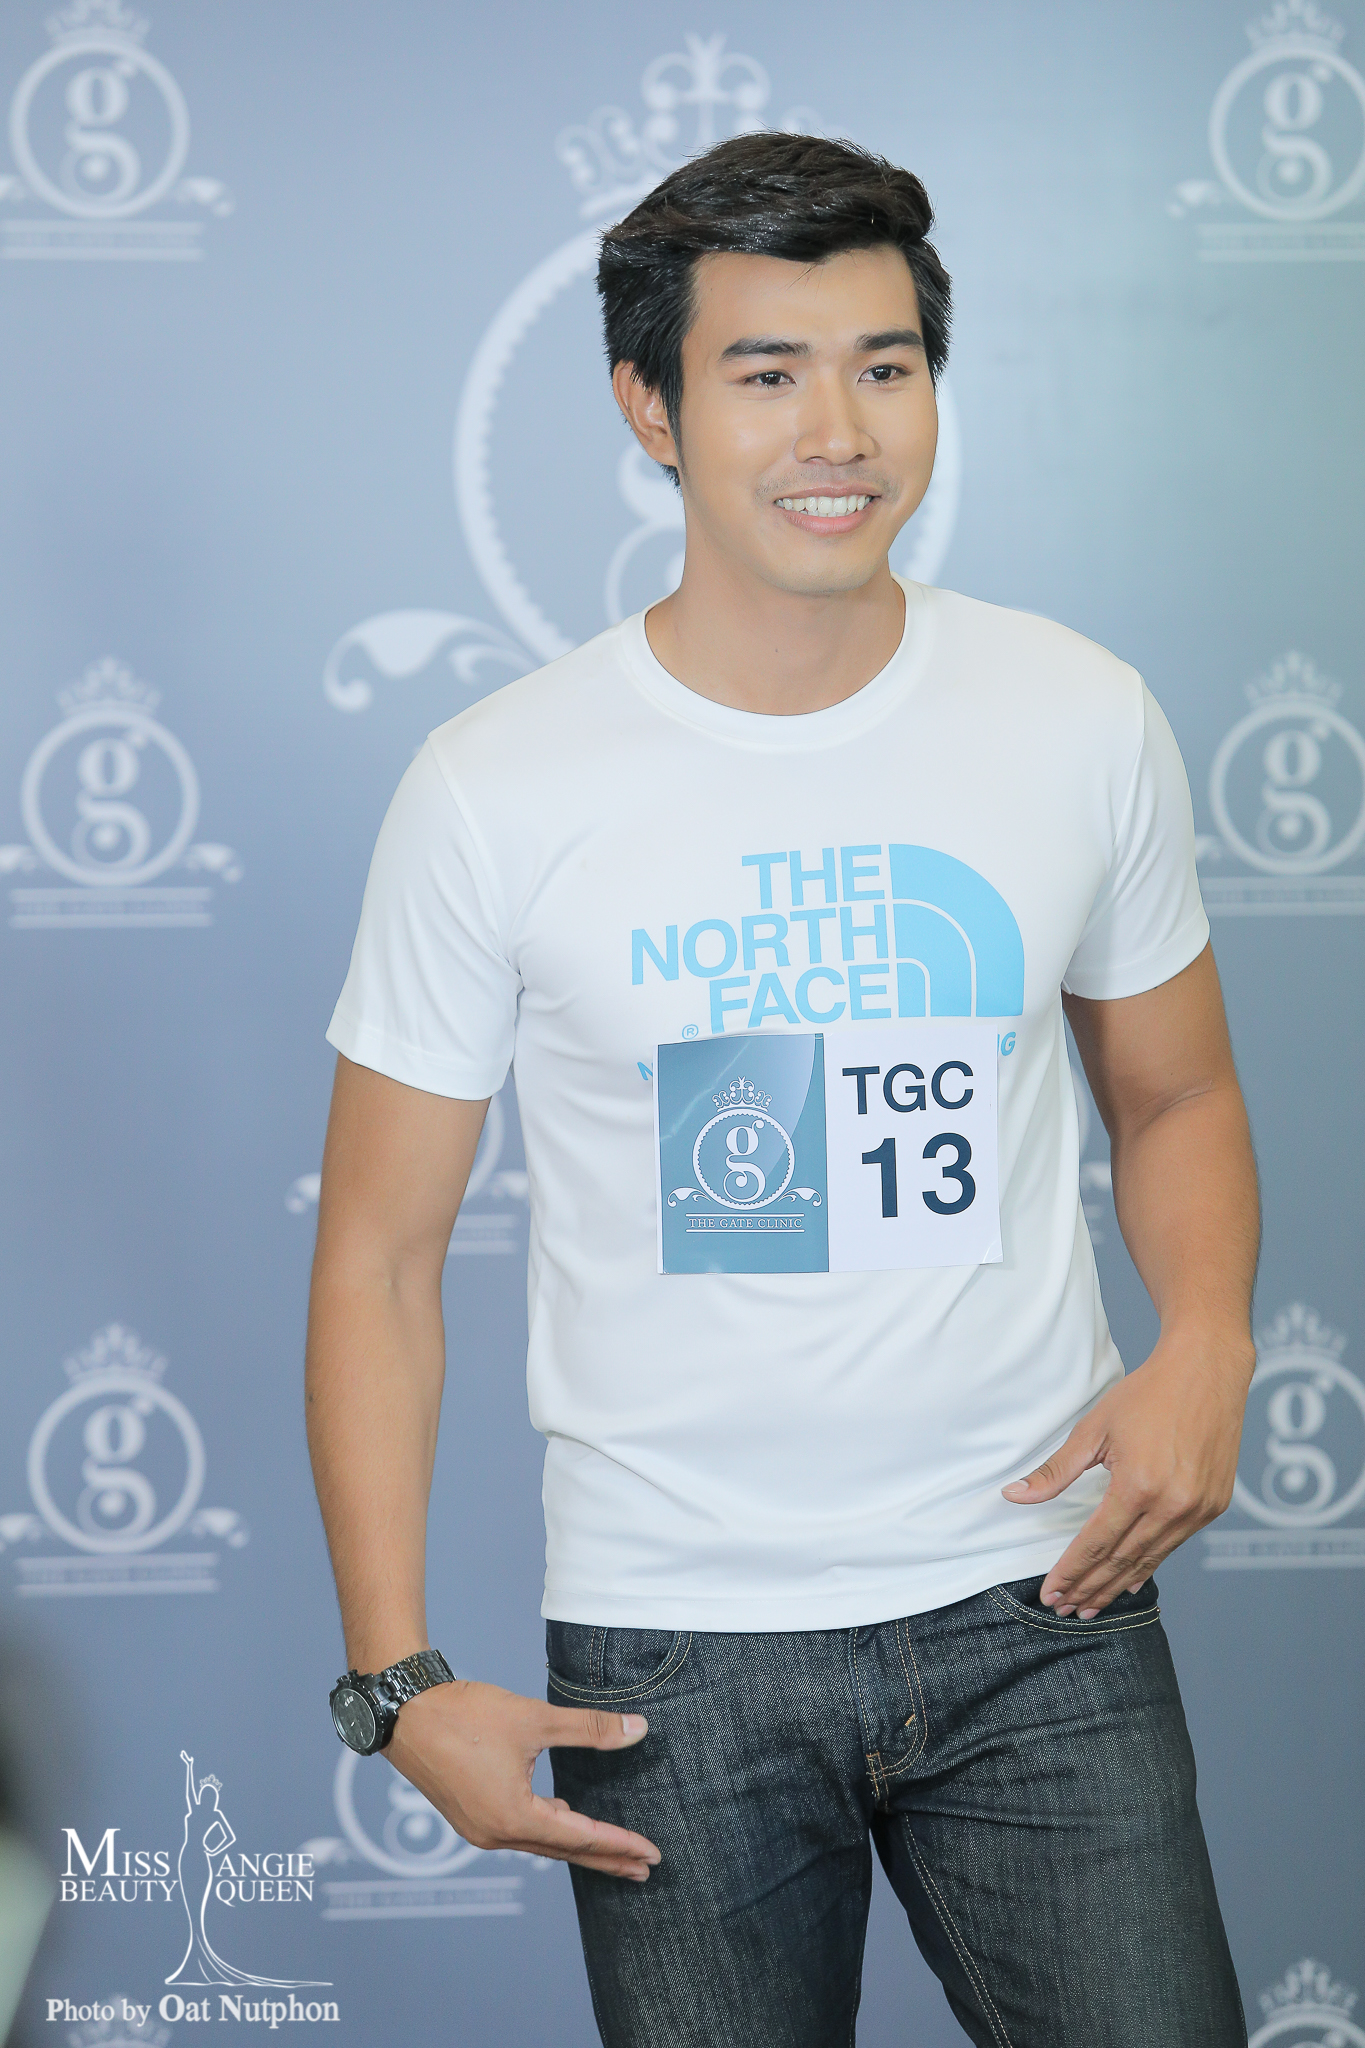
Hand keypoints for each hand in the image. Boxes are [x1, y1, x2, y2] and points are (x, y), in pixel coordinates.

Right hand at [385, 1678, 660, 1880]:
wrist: (404, 1714)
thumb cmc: (465, 1716)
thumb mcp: (534, 1720)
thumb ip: (589, 1730)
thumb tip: (638, 1730)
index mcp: (514, 1818)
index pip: (581, 1838)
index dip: (620, 1845)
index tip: (651, 1855)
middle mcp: (496, 1834)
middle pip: (563, 1851)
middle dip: (606, 1859)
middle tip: (643, 1870)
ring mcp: (480, 1829)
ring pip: (540, 1843)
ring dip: (577, 1846)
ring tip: (610, 1852)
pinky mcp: (470, 1816)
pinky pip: (519, 1832)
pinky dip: (548, 1830)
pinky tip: (562, 1819)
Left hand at [1001, 1327, 1254, 1616]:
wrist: (1206, 1370)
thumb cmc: (1146, 1394)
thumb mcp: (1093, 1428)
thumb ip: (1055, 1471)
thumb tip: (1014, 1496)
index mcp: (1138, 1485)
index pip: (1095, 1543)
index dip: (1071, 1572)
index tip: (1050, 1593)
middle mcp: (1172, 1504)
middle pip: (1122, 1560)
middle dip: (1090, 1587)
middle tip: (1065, 1608)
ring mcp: (1198, 1509)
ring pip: (1149, 1559)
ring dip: (1117, 1584)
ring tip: (1091, 1605)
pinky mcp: (1214, 1506)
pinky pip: (1174, 1546)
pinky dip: (1149, 1565)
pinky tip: (1129, 1580)